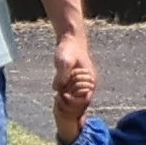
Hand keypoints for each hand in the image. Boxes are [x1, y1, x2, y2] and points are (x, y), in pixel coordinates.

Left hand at [47, 21, 97, 137]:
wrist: (70, 39)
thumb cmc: (68, 49)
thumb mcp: (64, 61)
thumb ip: (62, 75)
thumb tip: (57, 89)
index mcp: (90, 81)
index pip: (84, 101)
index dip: (73, 103)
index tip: (60, 97)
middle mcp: (89, 84)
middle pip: (80, 104)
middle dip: (69, 105)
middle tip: (56, 100)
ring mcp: (82, 83)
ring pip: (76, 100)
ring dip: (66, 102)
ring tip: (55, 99)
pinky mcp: (75, 81)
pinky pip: (72, 94)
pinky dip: (65, 96)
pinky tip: (56, 94)